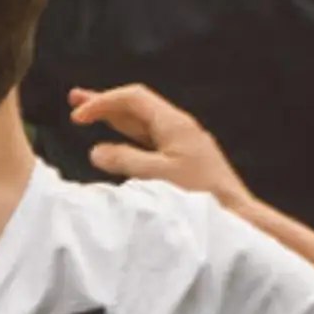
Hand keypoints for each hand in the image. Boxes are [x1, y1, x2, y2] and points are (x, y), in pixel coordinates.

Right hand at [69, 83, 245, 205]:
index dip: (103, 103)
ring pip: (141, 123)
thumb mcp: (159, 177)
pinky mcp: (184, 158)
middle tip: (75, 100)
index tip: (77, 117)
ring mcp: (182, 142)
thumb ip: (125, 160)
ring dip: (114, 118)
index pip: (133, 99)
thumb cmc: (201, 195)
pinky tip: (118, 143)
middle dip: (105, 102)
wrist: (239, 214)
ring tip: (89, 115)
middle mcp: (178, 127)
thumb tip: (96, 151)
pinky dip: (127, 136)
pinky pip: (149, 139)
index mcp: (174, 123)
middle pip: (136, 106)